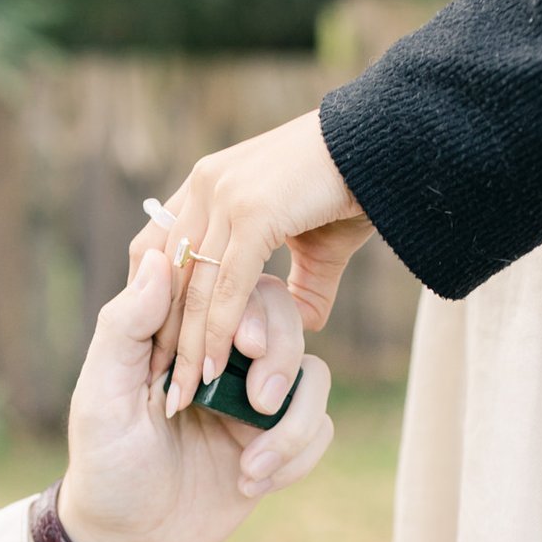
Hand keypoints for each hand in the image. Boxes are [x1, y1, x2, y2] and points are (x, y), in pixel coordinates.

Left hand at [55, 248, 335, 541]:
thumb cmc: (103, 465)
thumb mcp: (102, 395)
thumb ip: (126, 326)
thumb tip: (158, 258)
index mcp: (183, 336)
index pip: (233, 286)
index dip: (248, 307)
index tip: (242, 344)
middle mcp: (225, 360)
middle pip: (287, 321)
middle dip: (282, 358)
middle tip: (259, 401)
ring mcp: (254, 402)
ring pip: (313, 377)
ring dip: (293, 422)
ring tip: (251, 466)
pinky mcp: (276, 444)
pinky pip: (318, 429)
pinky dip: (296, 457)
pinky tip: (251, 483)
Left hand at [128, 110, 372, 420]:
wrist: (390, 145)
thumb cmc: (358, 187)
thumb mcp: (317, 243)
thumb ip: (301, 282)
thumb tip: (300, 323)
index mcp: (209, 185)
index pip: (157, 250)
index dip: (151, 304)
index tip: (155, 353)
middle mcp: (207, 185)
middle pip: (165, 275)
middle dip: (161, 339)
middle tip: (162, 392)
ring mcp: (226, 195)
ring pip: (195, 287)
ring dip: (188, 349)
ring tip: (184, 396)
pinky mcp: (254, 212)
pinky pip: (229, 285)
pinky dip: (220, 332)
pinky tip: (217, 369)